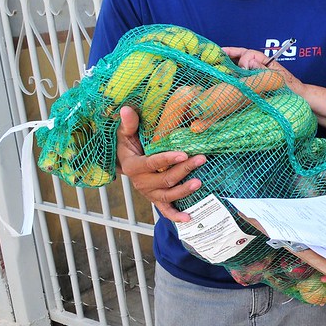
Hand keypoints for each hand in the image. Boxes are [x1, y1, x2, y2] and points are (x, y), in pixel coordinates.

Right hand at [116, 106, 205, 222]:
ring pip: (168, 194)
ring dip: (184, 190)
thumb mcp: (125, 133)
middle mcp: (140, 182)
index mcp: (133, 166)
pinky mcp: (155, 199)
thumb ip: (129, 123)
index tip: (183, 154)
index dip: (167, 159)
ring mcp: (149, 192)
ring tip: (199, 182)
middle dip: (184, 169)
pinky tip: (189, 217)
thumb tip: (126, 108)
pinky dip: (176, 216)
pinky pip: (165, 210)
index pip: (151, 163)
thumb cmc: (128, 144)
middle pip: (165, 179)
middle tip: (201, 159)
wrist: (124, 162)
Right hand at [223, 46, 304, 94]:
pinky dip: (233, 72)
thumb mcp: (278, 78)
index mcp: (266, 61)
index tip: (243, 69)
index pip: (250, 54)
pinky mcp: (255, 80)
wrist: (299, 96)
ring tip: (217, 61)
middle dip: (231, 53)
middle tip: (217, 53)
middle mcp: (260, 64)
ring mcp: (257, 71)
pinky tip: (225, 74)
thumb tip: (249, 62)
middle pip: (243, 55)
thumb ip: (263, 70)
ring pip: (241, 63)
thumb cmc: (291, 87)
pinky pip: (243, 73)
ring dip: (230, 61)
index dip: (245, 59)